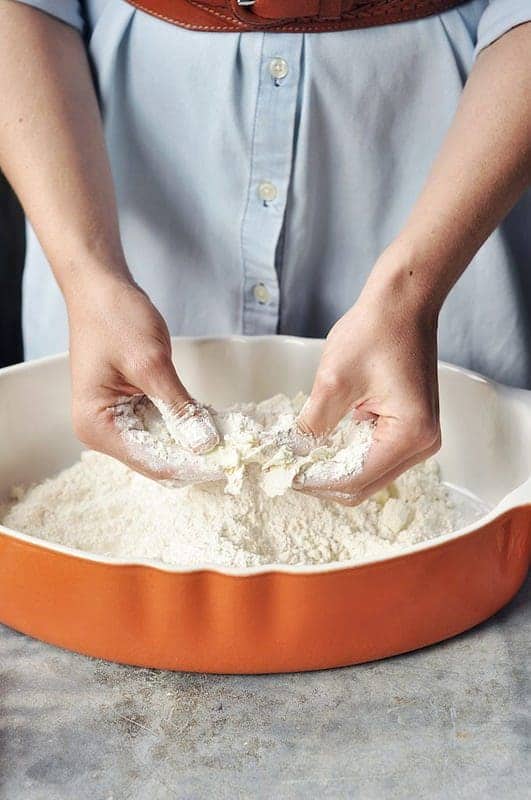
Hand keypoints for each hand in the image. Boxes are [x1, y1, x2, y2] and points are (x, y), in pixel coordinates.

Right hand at [67, 274, 221, 484]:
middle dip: (194, 456)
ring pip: (163, 444)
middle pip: (156, 458)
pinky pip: (162, 425)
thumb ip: (177, 407)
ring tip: (230, 439)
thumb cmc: (115, 318)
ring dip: (193, 441)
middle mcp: (102, 430)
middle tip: (236, 452)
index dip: (190, 465)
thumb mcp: (150, 363)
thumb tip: (204, 444)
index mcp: (96, 425)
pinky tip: (212, 421)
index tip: (227, 464)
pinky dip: (185, 423)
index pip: (150, 461)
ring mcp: (116, 420)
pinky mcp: (130, 407)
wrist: (101, 289)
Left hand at [294, 271, 440, 504]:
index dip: (316, 481)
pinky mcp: (411, 429)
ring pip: (368, 474)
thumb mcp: (333, 380)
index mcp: (410, 435)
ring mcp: (420, 439)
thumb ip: (312, 425)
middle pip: (364, 485)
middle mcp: (423, 444)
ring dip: (335, 468)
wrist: (403, 304)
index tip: (285, 475)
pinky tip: (323, 441)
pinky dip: (348, 453)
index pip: (355, 479)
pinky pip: (375, 456)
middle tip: (288, 468)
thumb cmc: (376, 331)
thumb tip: (292, 455)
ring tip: (301, 456)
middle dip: (324, 479)